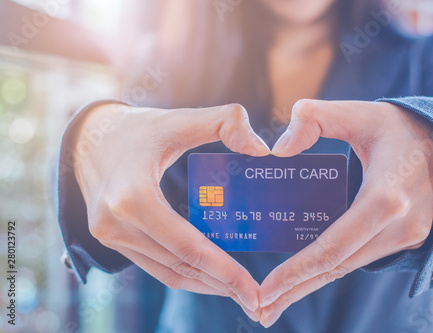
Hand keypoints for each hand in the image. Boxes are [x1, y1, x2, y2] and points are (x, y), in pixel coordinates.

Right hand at [74, 103, 269, 320]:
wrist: (90, 138)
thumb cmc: (139, 129)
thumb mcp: (182, 118)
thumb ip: (226, 122)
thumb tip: (262, 150)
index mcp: (134, 197)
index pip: (188, 247)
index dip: (224, 271)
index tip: (253, 289)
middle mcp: (116, 224)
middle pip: (179, 266)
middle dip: (221, 286)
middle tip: (255, 300)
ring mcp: (109, 236)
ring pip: (166, 272)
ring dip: (204, 285)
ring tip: (237, 291)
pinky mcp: (111, 240)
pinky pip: (154, 264)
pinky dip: (183, 273)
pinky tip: (208, 275)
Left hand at [258, 99, 432, 326]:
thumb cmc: (400, 128)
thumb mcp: (358, 112)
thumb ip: (313, 118)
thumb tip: (278, 151)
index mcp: (386, 197)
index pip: (333, 247)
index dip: (296, 271)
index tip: (265, 290)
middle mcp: (399, 227)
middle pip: (337, 268)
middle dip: (296, 291)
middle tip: (261, 311)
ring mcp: (406, 237)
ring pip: (348, 268)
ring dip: (310, 285)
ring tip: (276, 301)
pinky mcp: (405, 239)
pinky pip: (360, 258)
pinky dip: (331, 270)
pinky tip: (307, 277)